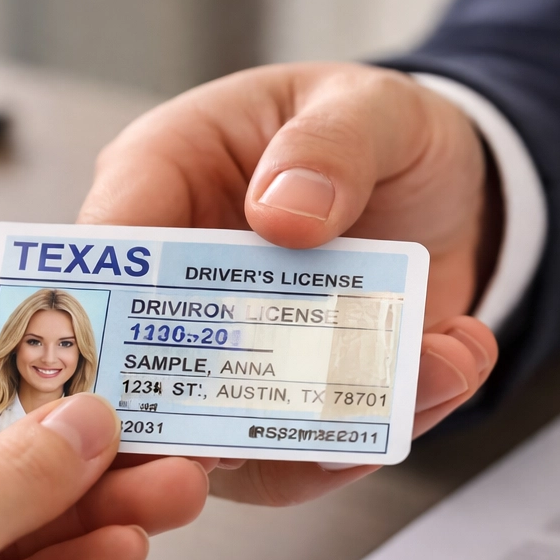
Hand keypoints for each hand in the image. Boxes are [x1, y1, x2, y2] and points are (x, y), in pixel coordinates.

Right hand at [80, 62, 499, 504]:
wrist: (455, 185)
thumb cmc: (373, 129)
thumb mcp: (364, 106)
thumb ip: (329, 144)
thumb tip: (285, 211)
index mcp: (160, 183)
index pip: (105, 258)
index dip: (113, 319)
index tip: (165, 364)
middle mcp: (180, 286)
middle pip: (144, 380)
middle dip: (210, 423)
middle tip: (299, 419)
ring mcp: (233, 356)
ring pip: (230, 441)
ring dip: (327, 434)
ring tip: (431, 372)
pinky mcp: (291, 403)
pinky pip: (309, 453)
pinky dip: (383, 430)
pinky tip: (450, 370)